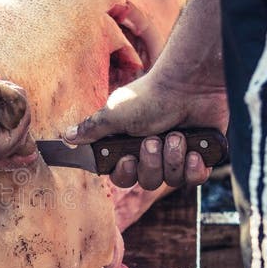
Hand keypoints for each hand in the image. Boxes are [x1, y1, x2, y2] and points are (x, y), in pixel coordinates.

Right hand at [63, 70, 228, 189]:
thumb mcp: (115, 114)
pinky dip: (193, 167)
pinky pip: (194, 179)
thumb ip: (92, 129)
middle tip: (153, 139)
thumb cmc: (151, 96)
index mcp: (130, 146)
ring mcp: (177, 155)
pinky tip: (193, 150)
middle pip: (147, 182)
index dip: (126, 172)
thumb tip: (65, 136)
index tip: (128, 157)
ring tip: (177, 135)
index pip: (122, 177)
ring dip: (172, 158)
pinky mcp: (200, 155)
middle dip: (151, 163)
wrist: (190, 84)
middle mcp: (153, 154)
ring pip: (171, 181)